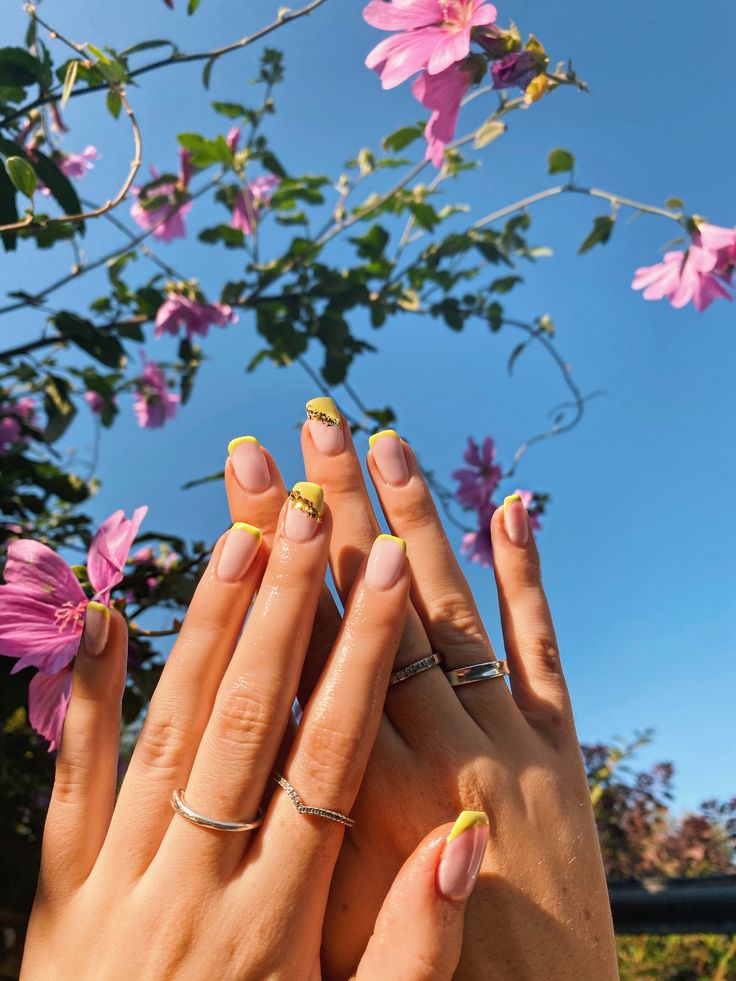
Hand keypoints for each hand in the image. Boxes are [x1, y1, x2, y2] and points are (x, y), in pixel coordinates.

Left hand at [22, 489, 484, 979]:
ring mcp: (120, 879)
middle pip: (253, 718)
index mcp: (277, 919)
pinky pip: (73, 777)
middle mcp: (199, 881)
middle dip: (291, 610)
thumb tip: (466, 845)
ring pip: (172, 729)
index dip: (364, 657)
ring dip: (208, 626)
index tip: (388, 572)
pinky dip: (89, 692)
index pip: (332, 756)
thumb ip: (410, 949)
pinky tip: (105, 616)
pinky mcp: (61, 888)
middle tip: (315, 513)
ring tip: (241, 537)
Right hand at [225, 402, 618, 980]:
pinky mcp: (558, 748)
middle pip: (370, 607)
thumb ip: (288, 817)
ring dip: (416, 521)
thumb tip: (236, 729)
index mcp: (359, 793)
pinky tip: (509, 504)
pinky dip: (526, 573)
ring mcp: (503, 739)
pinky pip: (538, 645)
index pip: (304, 646)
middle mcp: (433, 749)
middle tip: (308, 426)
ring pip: (449, 609)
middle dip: (338, 511)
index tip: (255, 483)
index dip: (279, 559)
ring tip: (386, 440)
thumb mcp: (324, 917)